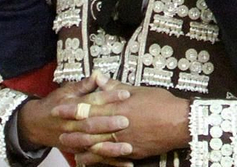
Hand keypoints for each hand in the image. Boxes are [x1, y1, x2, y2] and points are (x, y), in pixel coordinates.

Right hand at [16, 73, 129, 154]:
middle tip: (127, 121)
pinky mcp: (76, 151)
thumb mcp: (67, 90)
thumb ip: (85, 85)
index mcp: (71, 106)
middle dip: (109, 124)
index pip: (92, 101)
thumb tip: (99, 74)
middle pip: (91, 125)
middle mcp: (71, 125)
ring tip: (128, 147)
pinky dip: (109, 162)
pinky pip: (93, 159)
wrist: (35, 123)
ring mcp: (73, 140)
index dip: (108, 97)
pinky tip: (125, 164)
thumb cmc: (55, 103)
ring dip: (110, 148)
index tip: (125, 94)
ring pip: (92, 145)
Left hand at [57, 83, 188, 162]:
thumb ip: (116, 87)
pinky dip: (96, 159)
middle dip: (71, 130)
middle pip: (88, 129)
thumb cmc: (161, 102)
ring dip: (80, 146)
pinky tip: (87, 160)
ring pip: (95, 146)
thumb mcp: (139, 90)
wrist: (179, 122)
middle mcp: (117, 125)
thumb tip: (98, 78)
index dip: (72, 109)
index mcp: (118, 107)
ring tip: (68, 146)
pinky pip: (109, 158)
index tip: (58, 109)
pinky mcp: (130, 153)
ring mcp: (122, 141)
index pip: (89, 108)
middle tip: (57, 132)